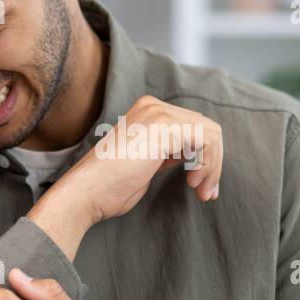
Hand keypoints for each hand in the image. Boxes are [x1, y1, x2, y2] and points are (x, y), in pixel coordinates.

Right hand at [27, 95, 223, 257]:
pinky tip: (193, 181)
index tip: (201, 187)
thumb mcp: (146, 162)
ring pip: (211, 133)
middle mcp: (154, 106)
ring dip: (213, 167)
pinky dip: (208, 164)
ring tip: (201, 191)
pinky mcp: (165, 126)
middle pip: (206, 128)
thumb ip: (168, 153)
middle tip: (206, 192)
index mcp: (148, 112)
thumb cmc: (110, 186)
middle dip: (213, 164)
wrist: (86, 193)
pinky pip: (207, 139)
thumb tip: (197, 159)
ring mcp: (159, 113)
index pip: (194, 128)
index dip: (205, 158)